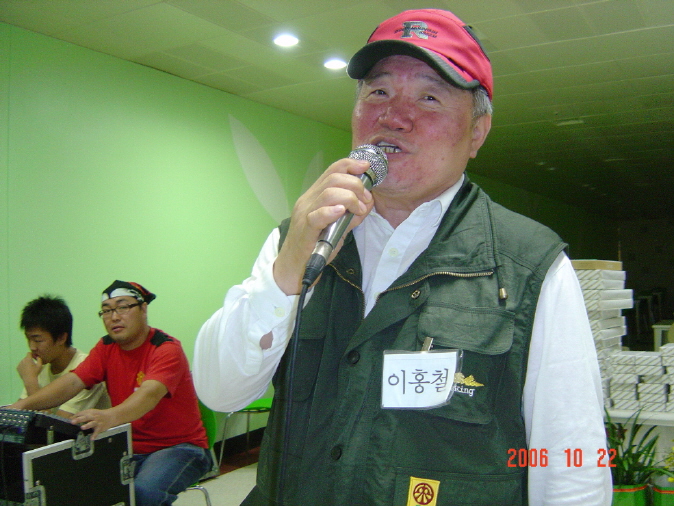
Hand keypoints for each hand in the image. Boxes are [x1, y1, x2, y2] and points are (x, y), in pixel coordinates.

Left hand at [17, 353, 42, 384]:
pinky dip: (23, 366)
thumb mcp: (40, 365)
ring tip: (29, 367)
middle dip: (29, 359)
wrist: (29, 379)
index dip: (31, 354)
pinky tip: (25, 370)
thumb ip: (39, 359)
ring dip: (26, 362)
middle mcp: (22, 360)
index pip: (28, 353)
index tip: (34, 357)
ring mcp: (19, 364)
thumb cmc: (35, 372)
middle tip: (32, 363)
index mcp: (28, 359)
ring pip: (23, 361)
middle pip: (26, 357)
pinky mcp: (17, 368)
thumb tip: (37, 357)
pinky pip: (20, 365)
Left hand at [71, 409, 118, 439]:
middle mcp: (93, 417)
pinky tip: (92, 438)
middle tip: (72, 422)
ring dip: (87, 425)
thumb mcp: (91, 413)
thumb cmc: (98, 415)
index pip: (81, 413)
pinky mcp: (100, 427)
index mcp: (90, 412)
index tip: (69, 420)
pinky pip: (97, 431)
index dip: (75, 416)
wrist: (111, 416)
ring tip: (82, 427)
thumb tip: (71, 418)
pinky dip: (95, 435)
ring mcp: (97, 422)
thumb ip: (82, 415)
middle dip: (79, 419)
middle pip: (86, 417)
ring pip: (92, 423)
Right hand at [273, 157, 374, 294]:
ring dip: (350, 198)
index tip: (366, 168)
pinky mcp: (305, 230)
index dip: (350, 165)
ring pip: (327, 193)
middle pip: (333, 179)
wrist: (296, 267)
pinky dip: (331, 211)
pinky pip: (317, 215)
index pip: (332, 171)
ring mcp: (305, 214)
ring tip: (359, 210)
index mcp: (315, 196)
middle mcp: (308, 200)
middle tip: (366, 199)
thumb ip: (353, 214)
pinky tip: (342, 212)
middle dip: (355, 185)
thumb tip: (369, 201)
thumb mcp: (339, 226)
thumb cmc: (316, 245)